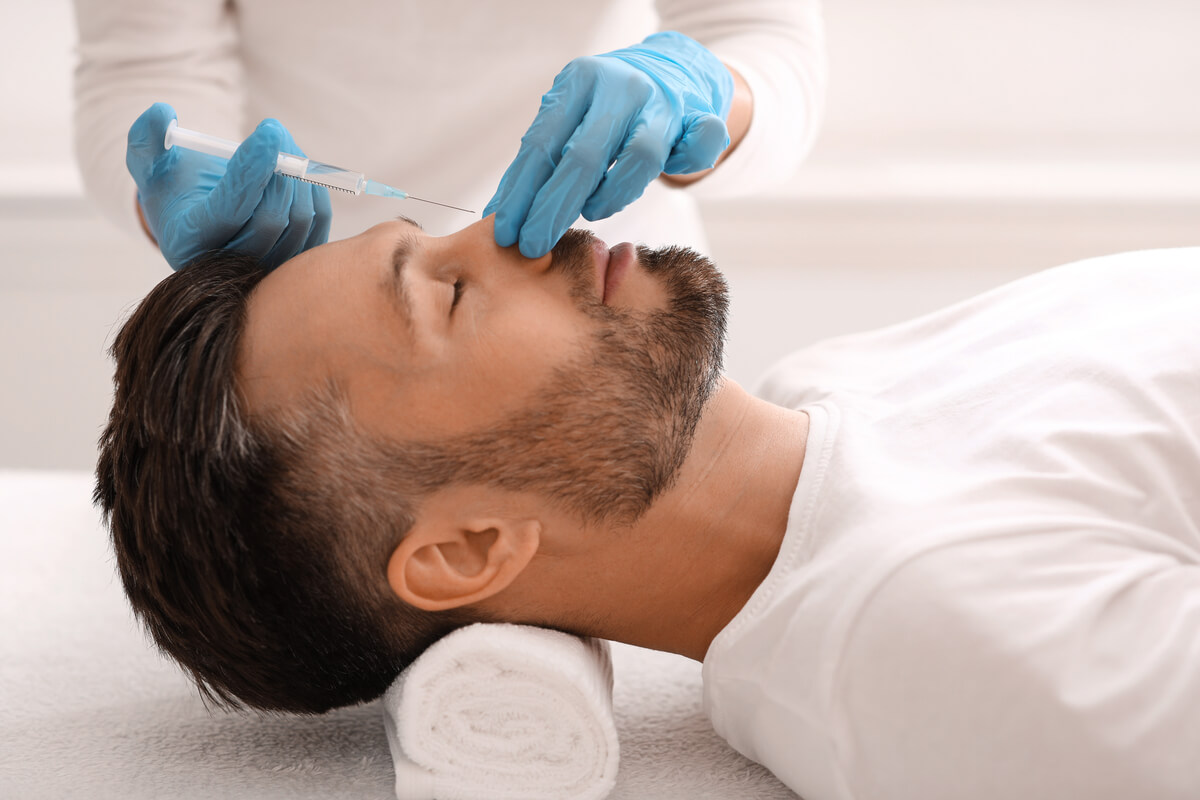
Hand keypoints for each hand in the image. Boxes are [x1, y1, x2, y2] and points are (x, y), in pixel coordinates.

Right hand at [126, 102, 331, 270]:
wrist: (200, 216)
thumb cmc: (173, 186)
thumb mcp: (149, 163)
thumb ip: (147, 140)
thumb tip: (162, 113)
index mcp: (190, 242)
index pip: (231, 208)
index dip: (252, 168)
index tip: (268, 130)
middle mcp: (230, 265)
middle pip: (271, 219)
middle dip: (281, 168)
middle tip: (275, 129)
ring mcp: (267, 268)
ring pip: (301, 220)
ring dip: (299, 173)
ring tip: (282, 142)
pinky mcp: (295, 260)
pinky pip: (319, 224)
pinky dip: (314, 189)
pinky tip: (296, 165)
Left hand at [484, 31, 734, 257]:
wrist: (672, 72)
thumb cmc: (606, 110)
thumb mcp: (569, 119)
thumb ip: (541, 160)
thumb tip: (497, 215)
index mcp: (580, 82)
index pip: (542, 144)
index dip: (521, 193)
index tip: (505, 233)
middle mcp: (621, 87)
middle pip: (584, 157)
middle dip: (553, 209)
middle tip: (533, 245)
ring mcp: (663, 102)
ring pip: (640, 157)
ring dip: (611, 196)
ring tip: (591, 211)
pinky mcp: (699, 116)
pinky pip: (700, 145)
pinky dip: (690, 163)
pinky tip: (674, 174)